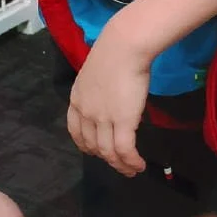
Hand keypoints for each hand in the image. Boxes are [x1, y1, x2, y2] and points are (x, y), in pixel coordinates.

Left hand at [66, 28, 150, 176]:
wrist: (124, 46)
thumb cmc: (115, 51)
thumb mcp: (97, 71)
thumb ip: (99, 88)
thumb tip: (111, 94)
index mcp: (76, 99)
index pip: (76, 131)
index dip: (85, 144)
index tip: (95, 150)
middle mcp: (86, 112)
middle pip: (92, 145)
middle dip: (104, 158)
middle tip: (118, 163)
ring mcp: (102, 119)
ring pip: (108, 152)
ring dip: (120, 165)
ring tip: (132, 170)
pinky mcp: (122, 121)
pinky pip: (125, 150)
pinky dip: (131, 161)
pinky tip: (139, 165)